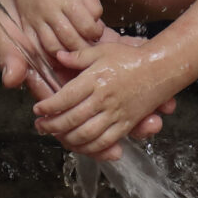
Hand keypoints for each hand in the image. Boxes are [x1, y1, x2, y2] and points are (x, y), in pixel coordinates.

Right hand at [0, 0, 172, 145]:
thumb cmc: (11, 24)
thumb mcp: (6, 39)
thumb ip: (11, 60)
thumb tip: (11, 79)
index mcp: (52, 89)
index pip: (74, 125)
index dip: (92, 143)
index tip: (114, 151)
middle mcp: (71, 87)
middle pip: (101, 119)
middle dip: (126, 127)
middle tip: (150, 128)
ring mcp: (85, 75)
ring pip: (114, 105)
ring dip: (138, 113)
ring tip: (159, 118)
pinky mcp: (97, 59)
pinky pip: (119, 80)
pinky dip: (140, 89)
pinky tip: (161, 98)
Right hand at [11, 0, 104, 62]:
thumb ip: (93, 6)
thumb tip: (96, 27)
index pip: (86, 25)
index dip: (95, 33)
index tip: (96, 33)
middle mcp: (50, 9)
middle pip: (70, 39)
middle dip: (83, 47)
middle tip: (89, 47)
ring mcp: (36, 19)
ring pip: (53, 47)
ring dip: (67, 54)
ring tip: (75, 51)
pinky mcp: (26, 26)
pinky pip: (37, 47)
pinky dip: (49, 55)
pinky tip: (58, 53)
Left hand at [35, 33, 184, 162]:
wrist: (160, 69)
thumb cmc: (130, 58)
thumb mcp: (102, 50)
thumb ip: (78, 56)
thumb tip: (58, 56)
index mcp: (95, 79)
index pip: (65, 97)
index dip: (48, 106)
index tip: (38, 109)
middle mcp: (103, 99)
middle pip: (72, 119)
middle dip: (52, 125)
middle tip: (40, 126)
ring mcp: (115, 113)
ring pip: (86, 134)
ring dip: (67, 138)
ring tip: (56, 136)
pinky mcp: (126, 124)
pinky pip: (105, 141)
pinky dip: (90, 147)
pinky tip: (80, 145)